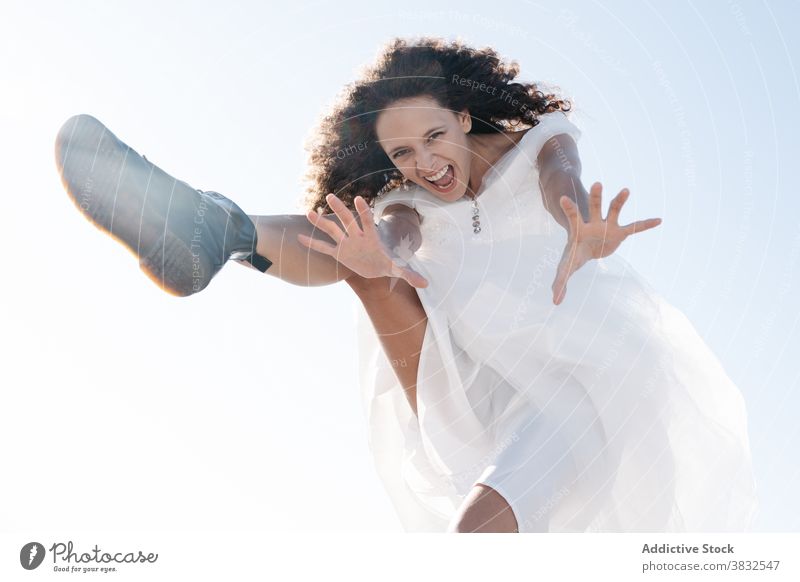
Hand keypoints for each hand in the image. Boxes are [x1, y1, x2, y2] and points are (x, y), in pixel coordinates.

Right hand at [297, 193, 427, 287]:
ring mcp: (346, 244)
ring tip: (310, 213)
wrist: (375, 265)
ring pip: (333, 231)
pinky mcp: (339, 253)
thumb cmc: (386, 263)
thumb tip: (426, 284)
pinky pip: (324, 248)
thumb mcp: (397, 269)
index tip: (359, 199)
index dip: (364, 211)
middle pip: (347, 221)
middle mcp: (357, 237)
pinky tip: (299, 237)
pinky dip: (313, 244)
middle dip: (340, 210)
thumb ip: (409, 274)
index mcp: (371, 237)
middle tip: (331, 196)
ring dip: (321, 223)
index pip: (368, 220)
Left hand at [552, 182, 661, 304]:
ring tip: (626, 190)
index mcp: (578, 229)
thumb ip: (560, 282)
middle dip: (596, 196)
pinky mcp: (620, 233)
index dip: (569, 208)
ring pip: (614, 209)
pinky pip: (635, 228)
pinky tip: (659, 220)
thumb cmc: (575, 255)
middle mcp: (593, 223)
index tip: (563, 198)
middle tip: (597, 183)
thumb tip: (555, 302)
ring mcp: (607, 226)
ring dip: (619, 200)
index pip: (572, 216)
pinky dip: (645, 225)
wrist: (587, 248)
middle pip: (593, 206)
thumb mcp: (566, 268)